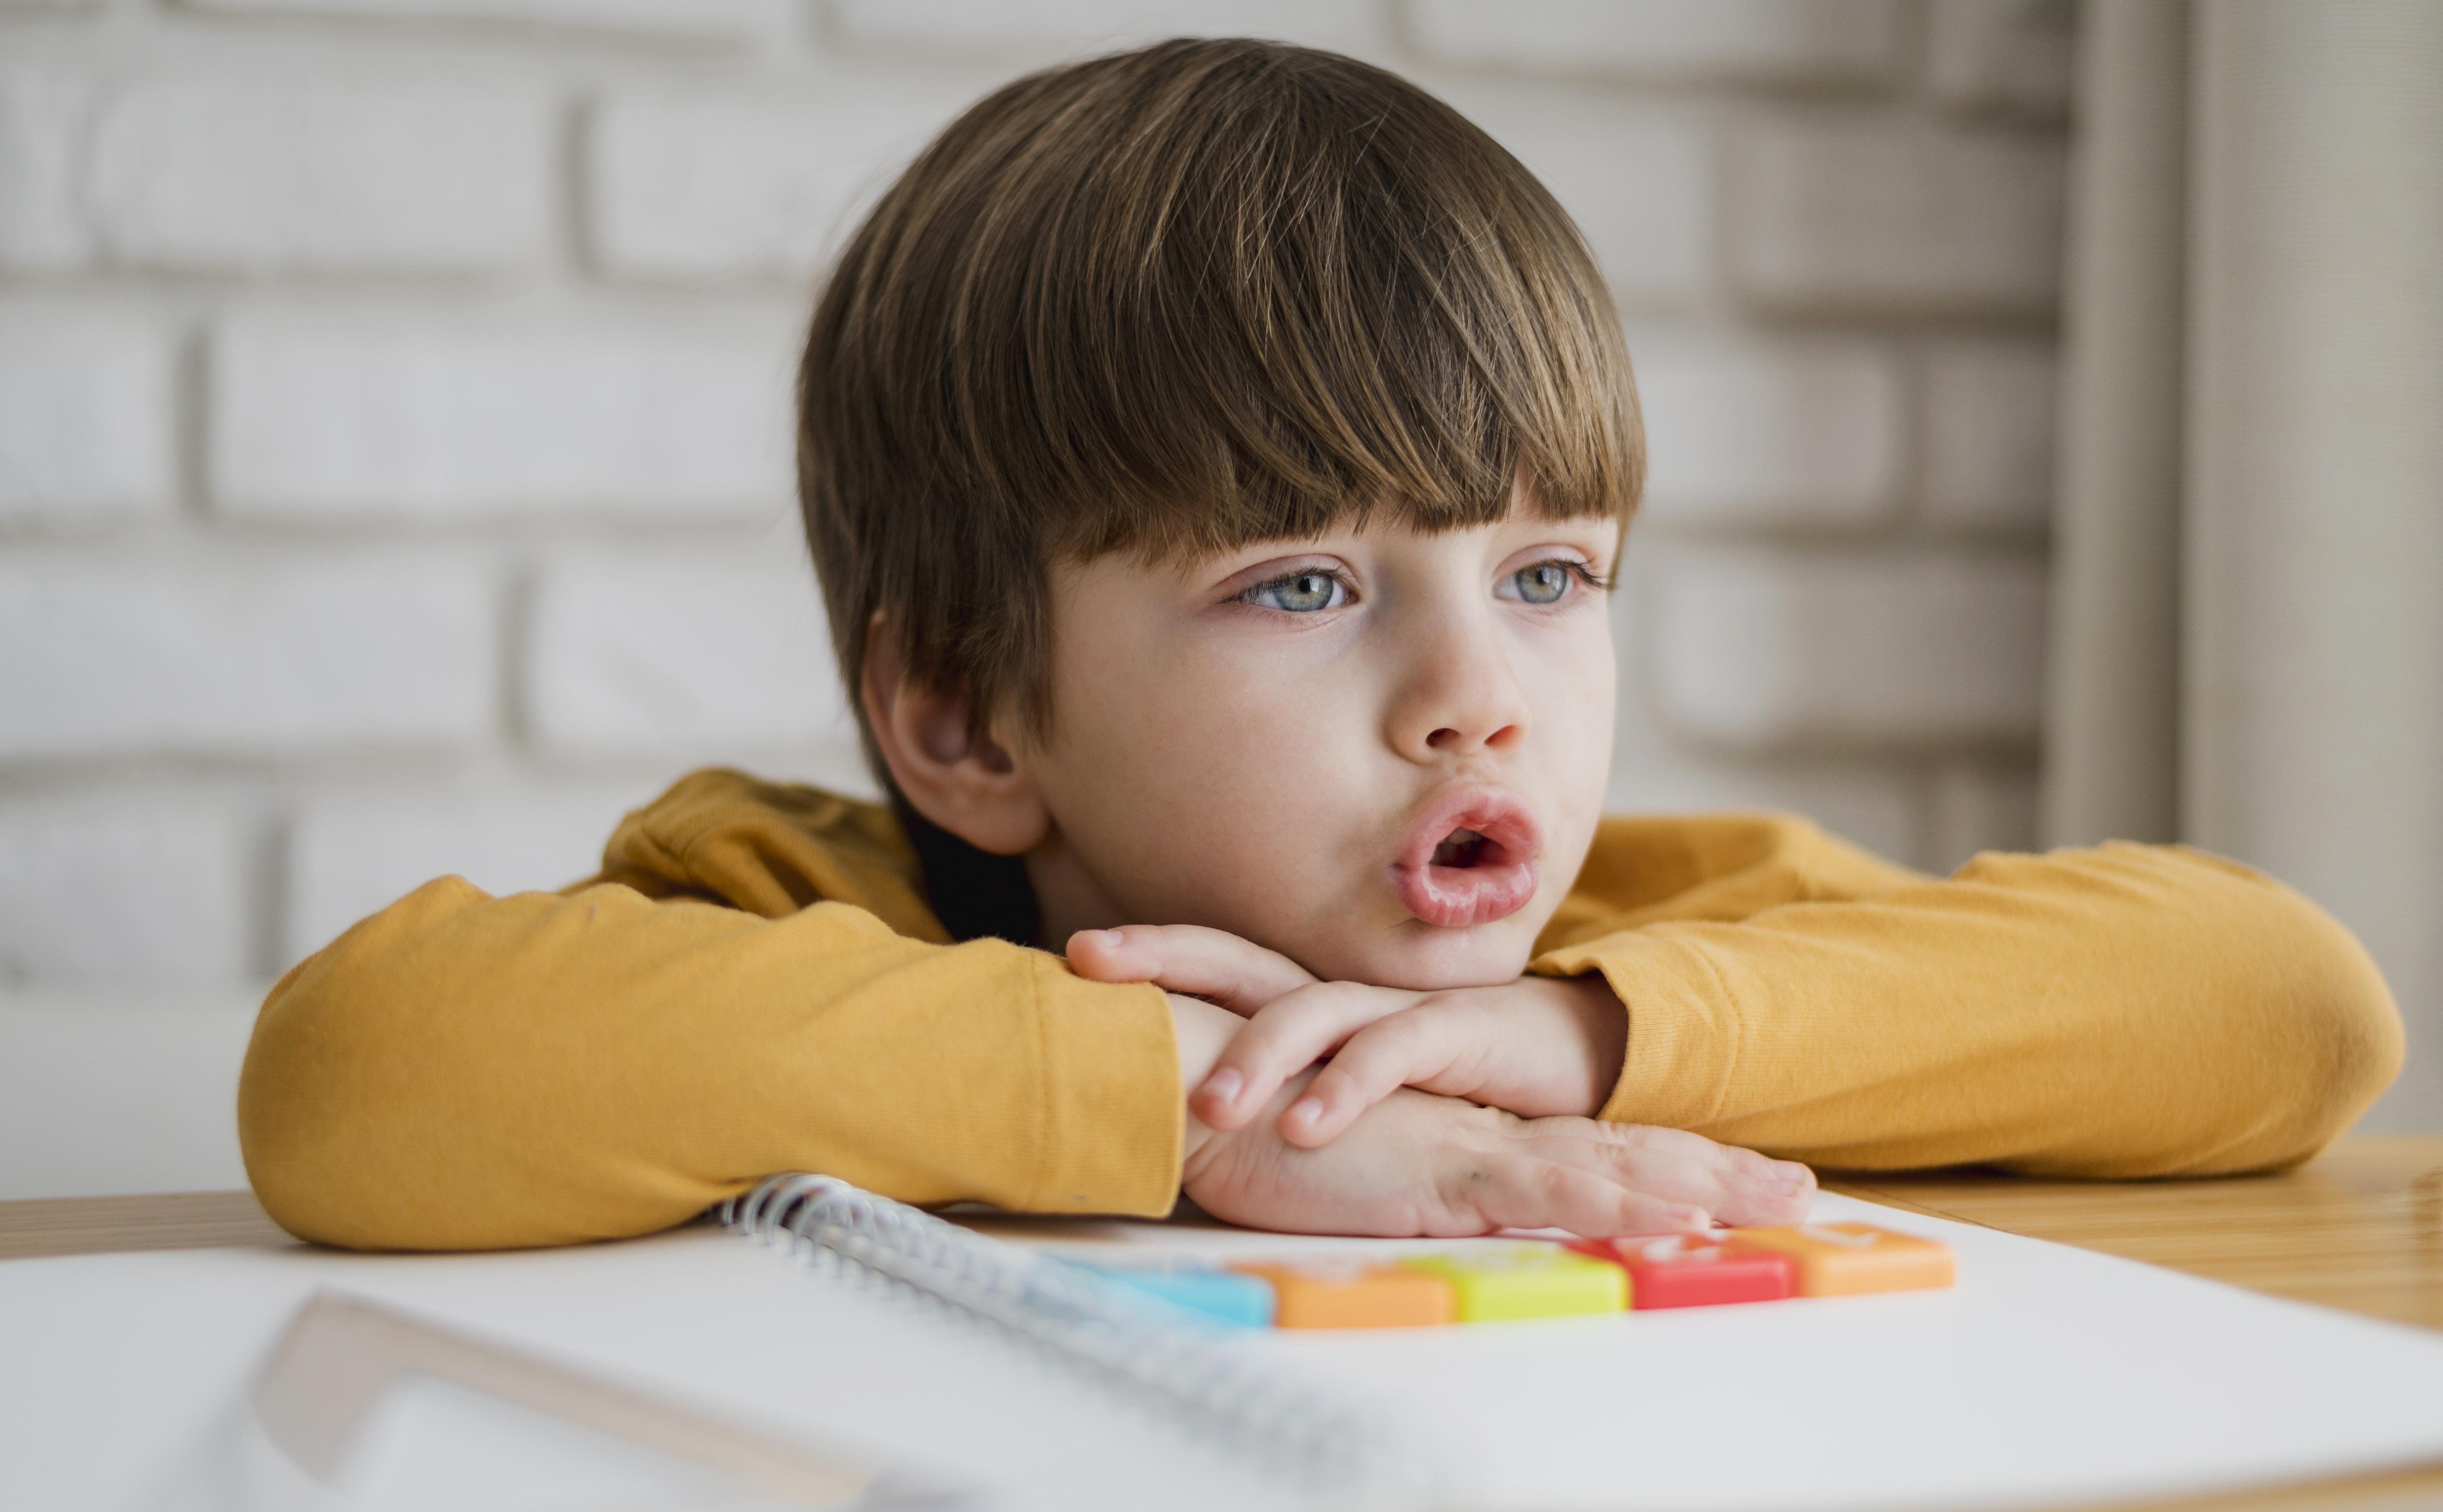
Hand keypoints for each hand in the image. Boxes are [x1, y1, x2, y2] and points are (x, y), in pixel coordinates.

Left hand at [1079, 924, 1628, 1144]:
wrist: (1562, 1060)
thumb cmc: (1436, 1080)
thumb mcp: (1338, 1083)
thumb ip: (1272, 1087)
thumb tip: (1174, 1115)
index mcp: (1306, 999)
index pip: (1214, 960)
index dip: (1147, 952)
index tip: (1069, 954)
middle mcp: (1339, 991)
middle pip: (1240, 959)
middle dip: (1164, 959)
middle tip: (1090, 964)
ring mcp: (1392, 1007)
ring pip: (1309, 1013)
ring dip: (1255, 1055)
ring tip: (1205, 1103)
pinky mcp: (1452, 1033)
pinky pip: (1389, 1057)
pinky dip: (1345, 1090)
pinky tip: (1305, 1127)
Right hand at [1182, 1071, 1814, 1237]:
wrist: (1211, 1087)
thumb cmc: (1271, 1129)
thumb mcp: (1363, 1168)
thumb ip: (1412, 1178)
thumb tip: (1444, 1203)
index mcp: (1475, 1135)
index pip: (1590, 1148)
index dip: (1666, 1161)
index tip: (1737, 1179)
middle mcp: (1489, 1135)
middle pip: (1627, 1151)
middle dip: (1719, 1170)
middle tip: (1801, 1189)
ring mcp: (1476, 1148)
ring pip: (1614, 1166)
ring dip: (1701, 1183)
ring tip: (1778, 1199)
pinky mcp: (1448, 1169)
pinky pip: (1553, 1188)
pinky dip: (1623, 1200)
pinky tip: (1682, 1214)